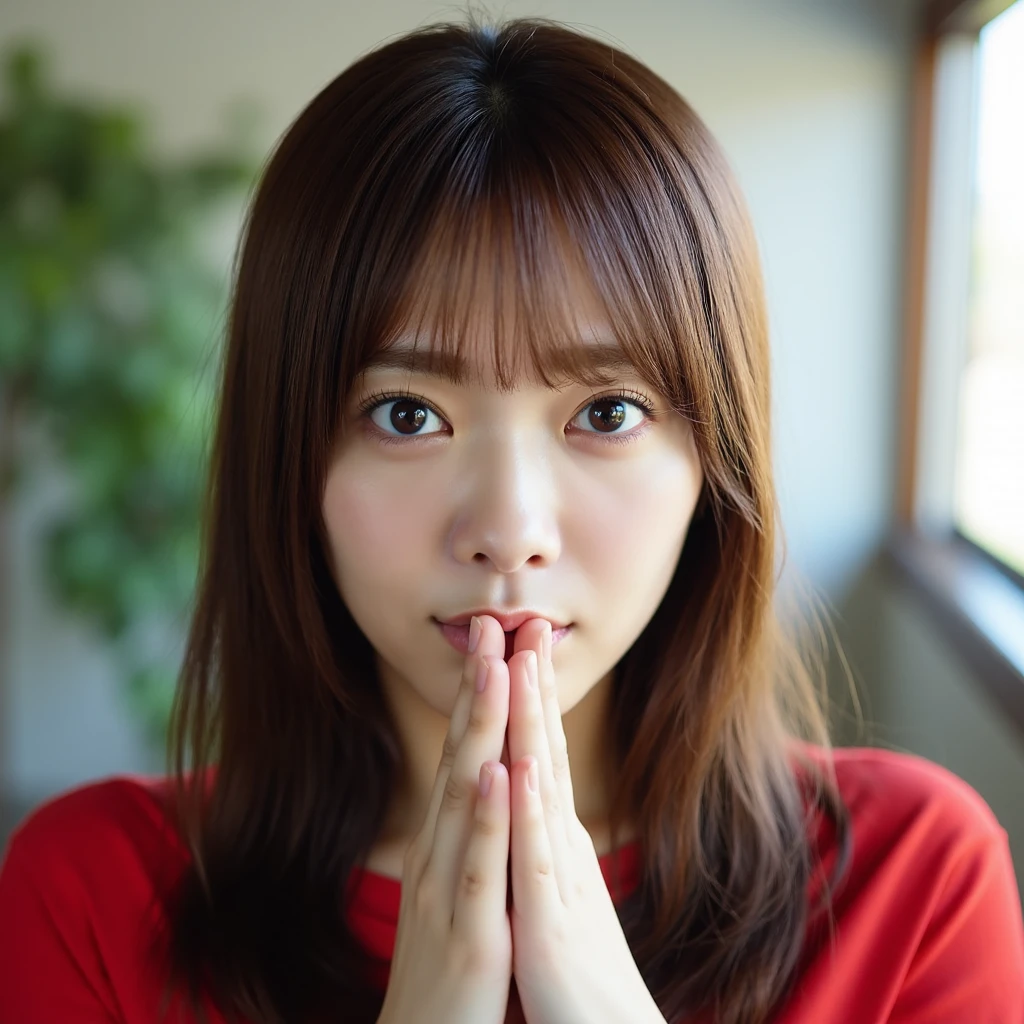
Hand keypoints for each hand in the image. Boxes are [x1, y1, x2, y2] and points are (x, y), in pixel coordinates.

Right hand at [377, 617, 514, 1023]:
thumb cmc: (450, 971)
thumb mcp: (460, 891)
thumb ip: (471, 839)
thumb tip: (489, 784)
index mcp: (445, 842)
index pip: (464, 753)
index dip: (483, 695)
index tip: (501, 639)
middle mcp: (439, 852)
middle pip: (460, 755)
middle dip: (480, 688)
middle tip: (494, 622)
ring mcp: (448, 890)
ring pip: (464, 795)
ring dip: (479, 729)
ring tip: (495, 670)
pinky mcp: (468, 934)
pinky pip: (476, 868)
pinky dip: (483, 817)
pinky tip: (493, 773)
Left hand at [504, 619, 662, 1023]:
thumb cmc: (571, 972)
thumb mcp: (550, 891)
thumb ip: (543, 843)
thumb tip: (531, 797)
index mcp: (551, 839)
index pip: (537, 750)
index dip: (527, 695)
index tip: (516, 641)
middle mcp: (558, 845)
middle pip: (543, 750)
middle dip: (530, 683)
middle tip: (522, 619)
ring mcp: (557, 879)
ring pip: (541, 786)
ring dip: (530, 721)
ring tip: (522, 661)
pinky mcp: (549, 922)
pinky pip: (535, 858)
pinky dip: (527, 808)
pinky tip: (519, 764)